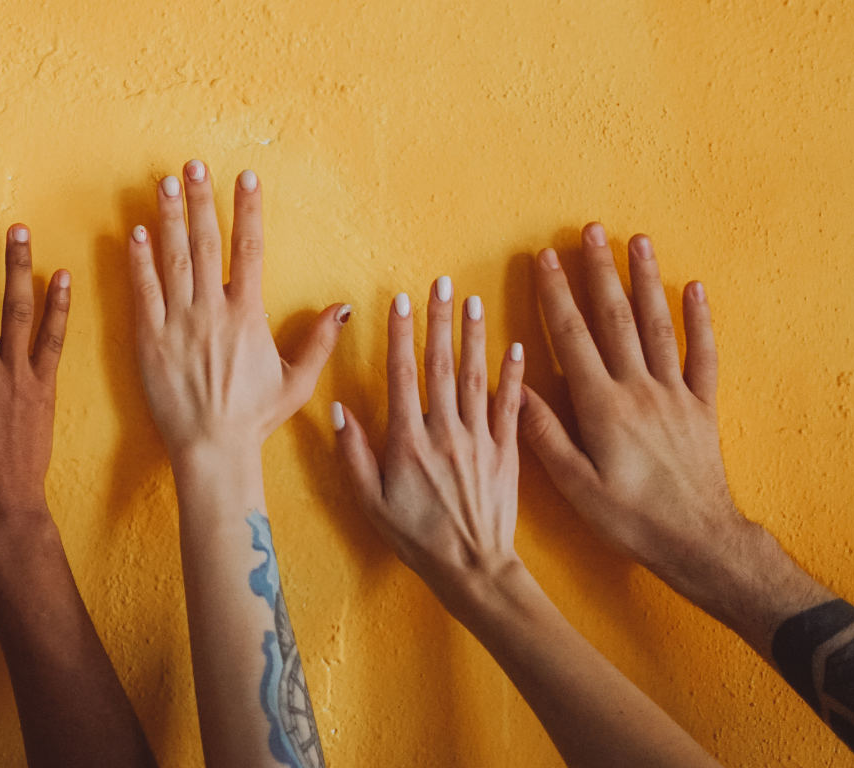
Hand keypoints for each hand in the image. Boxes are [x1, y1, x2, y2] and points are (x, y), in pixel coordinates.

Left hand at [126, 160, 347, 466]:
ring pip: (172, 259)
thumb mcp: (297, 381)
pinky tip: (136, 232)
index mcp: (247, 316)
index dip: (248, 210)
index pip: (249, 249)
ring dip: (168, 218)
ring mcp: (179, 323)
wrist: (212, 447)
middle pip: (206, 243)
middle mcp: (212, 311)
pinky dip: (139, 261)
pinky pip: (144, 291)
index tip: (245, 177)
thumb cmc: (254, 418)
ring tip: (164, 183)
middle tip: (193, 165)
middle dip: (201, 200)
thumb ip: (320, 342)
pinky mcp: (150, 339)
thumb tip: (343, 308)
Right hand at [334, 279, 527, 607]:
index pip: (403, 376)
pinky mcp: (507, 453)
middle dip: (439, 321)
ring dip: (474, 336)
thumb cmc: (417, 539)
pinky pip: (510, 407)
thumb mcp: (370, 502)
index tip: (399, 300)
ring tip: (473, 301)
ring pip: (475, 377)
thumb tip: (338, 408)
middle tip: (441, 283)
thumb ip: (352, 454)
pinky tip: (515, 347)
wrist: (474, 570)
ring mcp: (479, 441)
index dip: (400, 335)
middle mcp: (445, 433)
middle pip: (441, 366)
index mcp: (408, 442)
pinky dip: (513, 376)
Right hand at [517, 224, 750, 593]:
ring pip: (658, 325)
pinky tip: (694, 289)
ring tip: (637, 240)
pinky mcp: (702, 407)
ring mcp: (674, 394)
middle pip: (616, 318)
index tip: (544, 258)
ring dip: (645, 280)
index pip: (573, 336)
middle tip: (590, 230)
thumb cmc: (630, 518)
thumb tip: (515, 385)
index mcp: (602, 405)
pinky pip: (703, 355)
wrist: (697, 541)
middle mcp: (639, 389)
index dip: (556, 294)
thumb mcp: (574, 484)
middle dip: (599, 271)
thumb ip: (543, 432)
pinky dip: (700, 320)